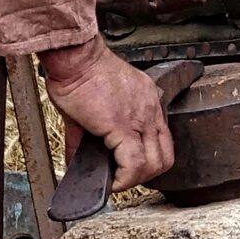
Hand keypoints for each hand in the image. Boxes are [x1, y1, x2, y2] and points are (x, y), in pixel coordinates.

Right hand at [39, 35, 173, 189]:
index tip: (128, 168)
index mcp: (146, 101)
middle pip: (164, 156)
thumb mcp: (93, 105)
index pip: (161, 141)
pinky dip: (123, 179)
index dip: (147, 161)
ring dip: (134, 179)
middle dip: (144, 174)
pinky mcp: (122, 125)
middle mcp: (150, 110)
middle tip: (123, 178)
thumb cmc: (80, 71)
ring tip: (115, 180)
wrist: (75, 58)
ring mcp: (140, 118)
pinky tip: (109, 180)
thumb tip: (76, 160)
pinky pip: (133, 163)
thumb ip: (87, 137)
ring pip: (153, 164)